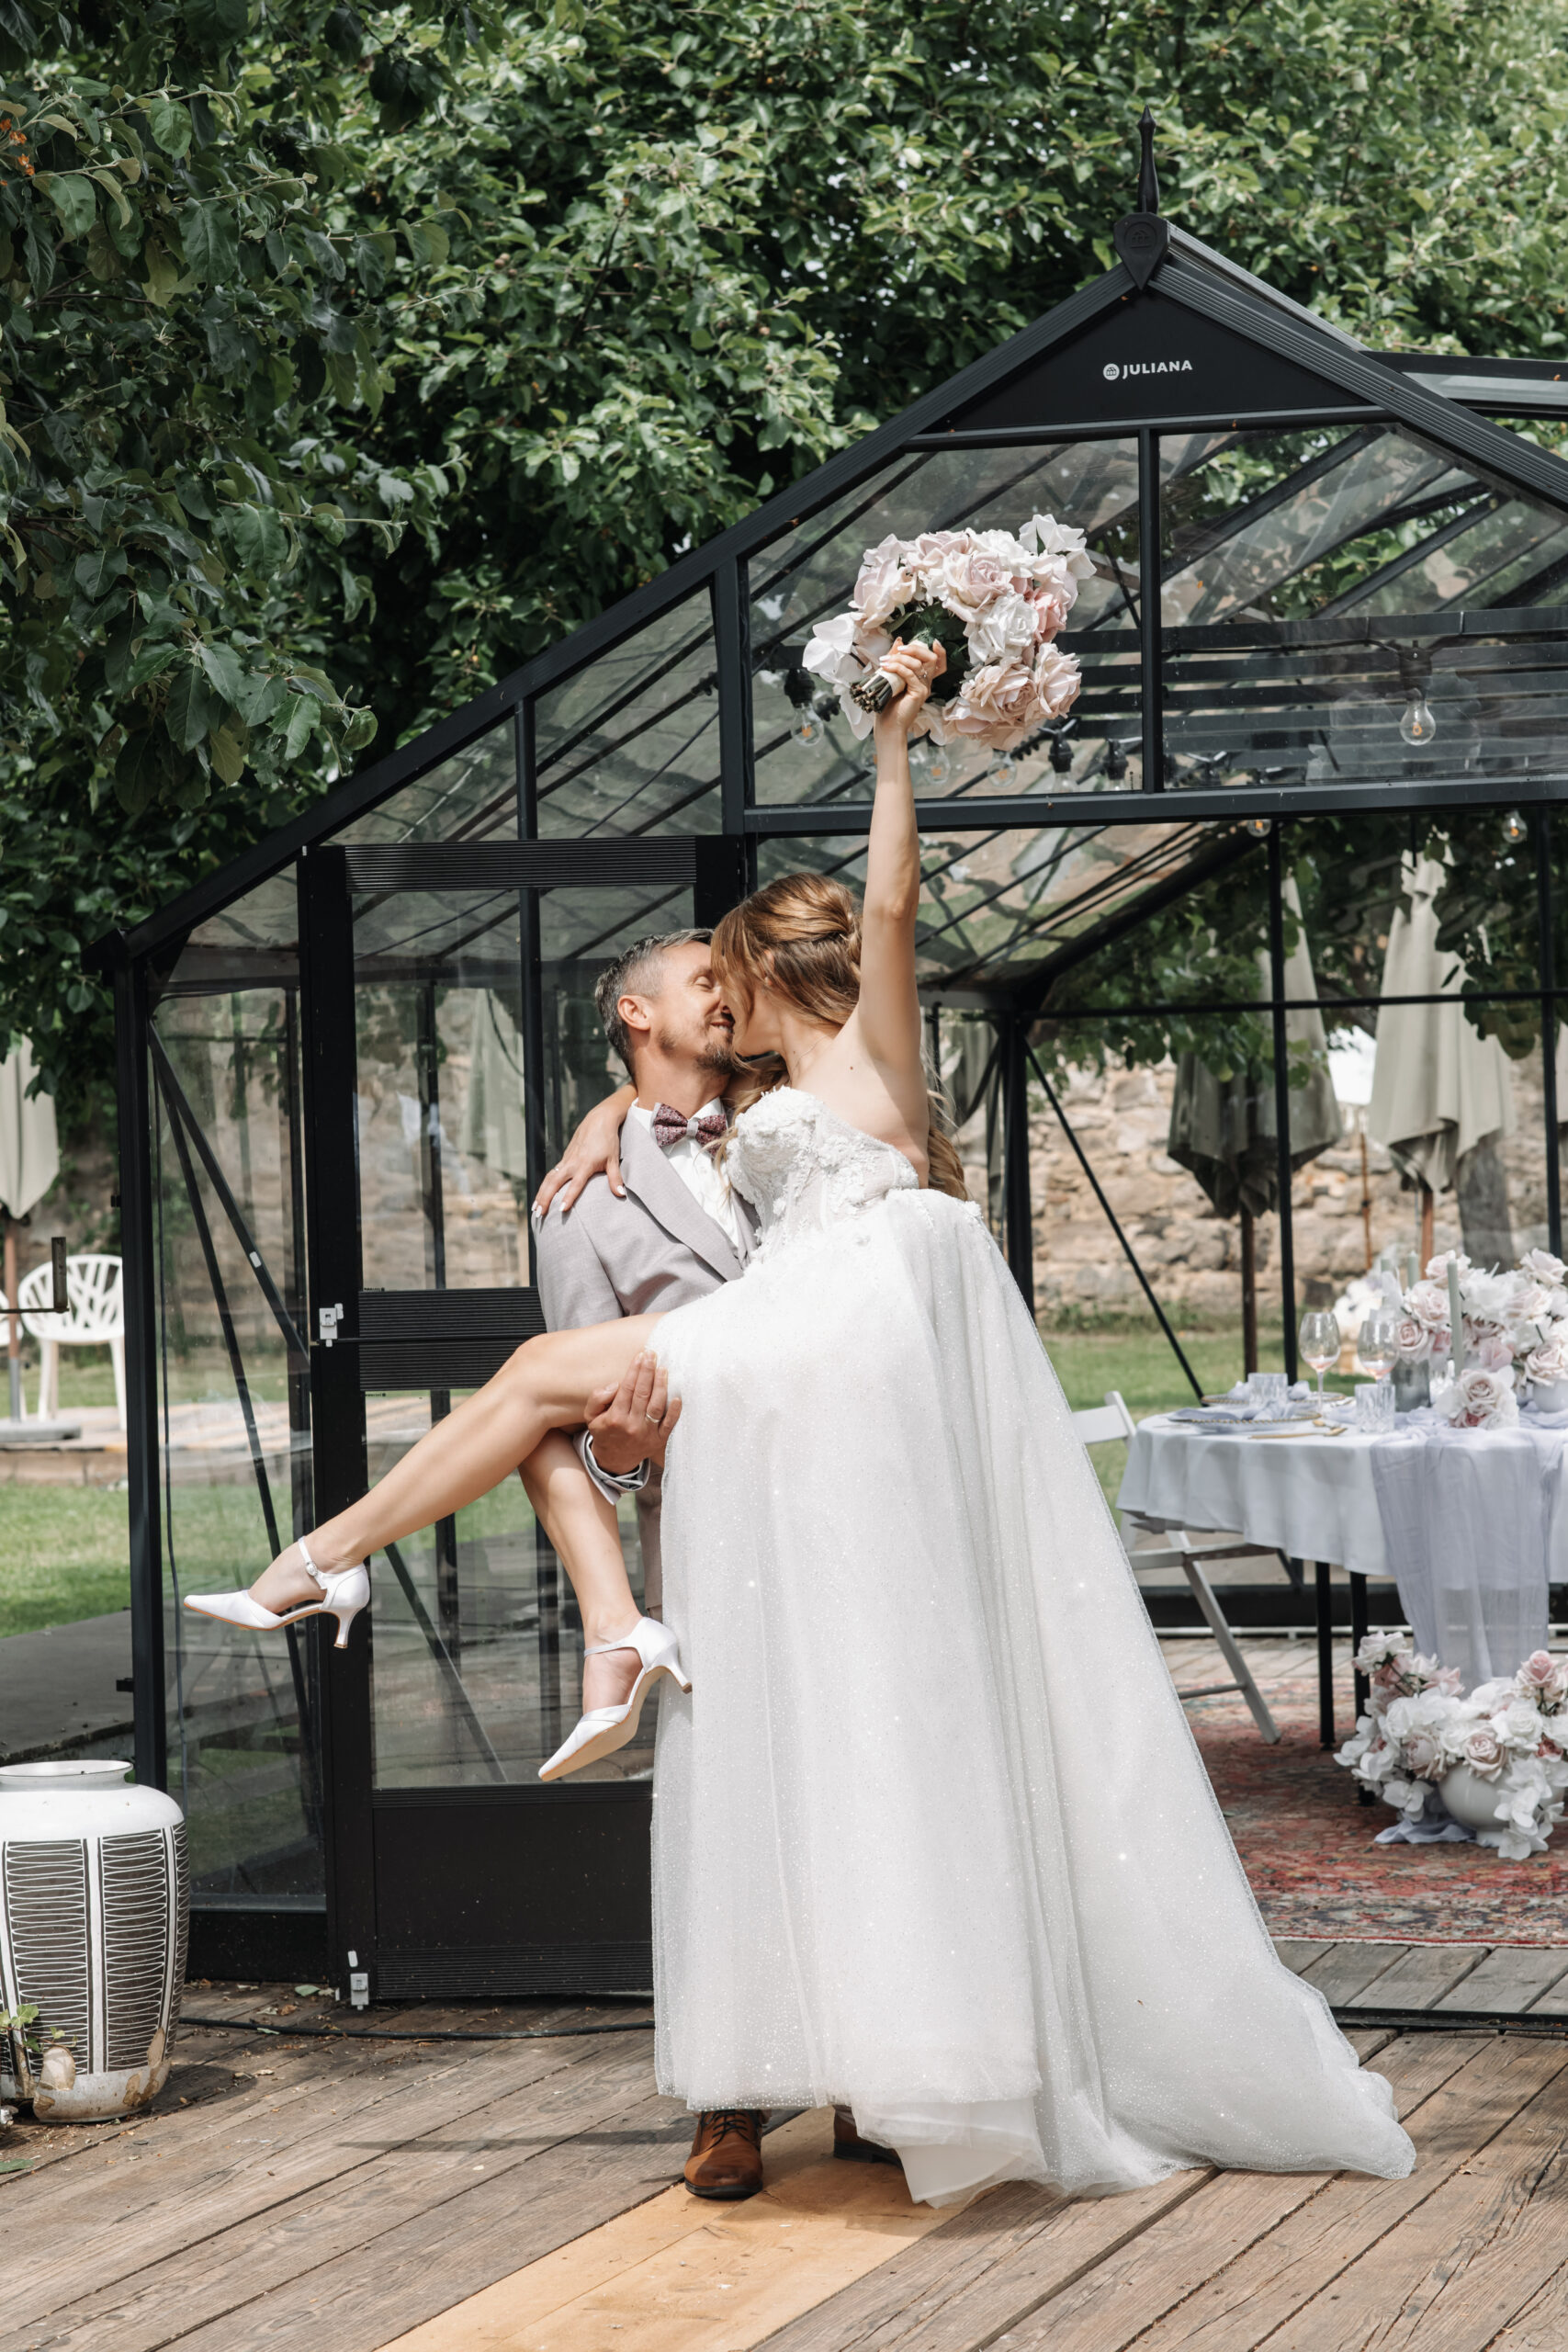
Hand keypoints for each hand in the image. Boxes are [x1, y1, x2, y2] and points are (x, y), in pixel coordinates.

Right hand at [534, 1084, 635, 1213]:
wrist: (599, 1119)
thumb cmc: (608, 1140)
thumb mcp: (614, 1159)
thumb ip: (615, 1178)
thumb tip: (621, 1194)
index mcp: (585, 1164)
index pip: (575, 1185)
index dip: (568, 1197)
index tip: (561, 1210)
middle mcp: (572, 1163)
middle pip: (554, 1183)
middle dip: (545, 1199)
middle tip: (539, 1214)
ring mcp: (566, 1159)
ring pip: (549, 1178)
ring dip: (541, 1193)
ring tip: (535, 1208)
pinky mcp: (565, 1157)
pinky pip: (551, 1173)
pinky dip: (545, 1185)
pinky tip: (541, 1194)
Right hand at [584, 1350, 682, 1472]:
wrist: (614, 1459)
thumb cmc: (604, 1431)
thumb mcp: (590, 1416)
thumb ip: (597, 1398)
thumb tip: (616, 1384)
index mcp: (614, 1418)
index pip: (627, 1388)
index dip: (634, 1370)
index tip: (640, 1355)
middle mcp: (631, 1425)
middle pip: (642, 1394)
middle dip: (648, 1372)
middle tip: (652, 1354)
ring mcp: (647, 1434)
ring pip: (656, 1406)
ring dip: (661, 1386)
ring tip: (663, 1369)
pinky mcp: (658, 1440)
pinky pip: (669, 1425)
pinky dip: (675, 1412)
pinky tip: (678, 1397)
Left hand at [873, 637, 944, 743]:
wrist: (888, 726)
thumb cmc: (888, 704)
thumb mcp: (890, 676)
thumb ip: (896, 659)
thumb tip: (899, 640)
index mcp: (922, 679)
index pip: (938, 663)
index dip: (940, 652)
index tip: (934, 642)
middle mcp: (926, 683)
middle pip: (931, 658)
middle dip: (915, 649)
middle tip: (899, 648)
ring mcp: (924, 688)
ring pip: (918, 664)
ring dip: (899, 658)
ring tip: (884, 661)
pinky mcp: (918, 693)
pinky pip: (909, 674)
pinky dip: (897, 667)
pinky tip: (886, 667)